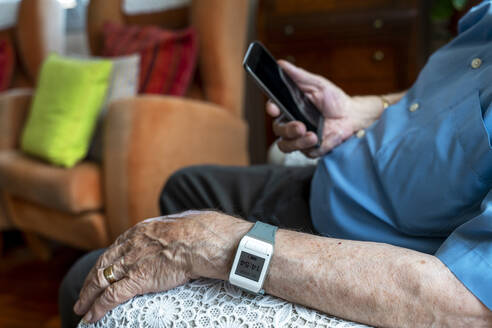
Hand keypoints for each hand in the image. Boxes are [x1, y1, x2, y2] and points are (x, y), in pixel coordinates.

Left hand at [73, 210, 250, 322]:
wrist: (200, 239)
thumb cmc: (198, 230)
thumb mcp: (178, 223)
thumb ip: (172, 230)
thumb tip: (181, 230)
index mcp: (140, 231)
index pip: (115, 249)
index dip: (105, 263)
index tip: (101, 271)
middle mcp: (131, 245)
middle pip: (103, 265)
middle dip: (90, 281)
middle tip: (83, 294)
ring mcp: (132, 262)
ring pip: (101, 281)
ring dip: (88, 297)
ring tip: (81, 308)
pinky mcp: (137, 279)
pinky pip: (111, 296)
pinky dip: (98, 308)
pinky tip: (92, 316)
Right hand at [267, 60, 384, 157]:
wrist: (352, 115)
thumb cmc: (333, 98)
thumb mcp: (317, 84)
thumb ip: (298, 76)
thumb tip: (281, 64)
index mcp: (288, 107)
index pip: (273, 108)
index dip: (271, 108)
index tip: (275, 109)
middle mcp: (290, 123)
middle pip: (278, 130)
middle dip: (287, 129)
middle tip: (300, 126)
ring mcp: (299, 138)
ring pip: (286, 145)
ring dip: (297, 142)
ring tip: (313, 136)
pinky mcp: (311, 149)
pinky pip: (308, 152)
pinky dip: (318, 146)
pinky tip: (328, 137)